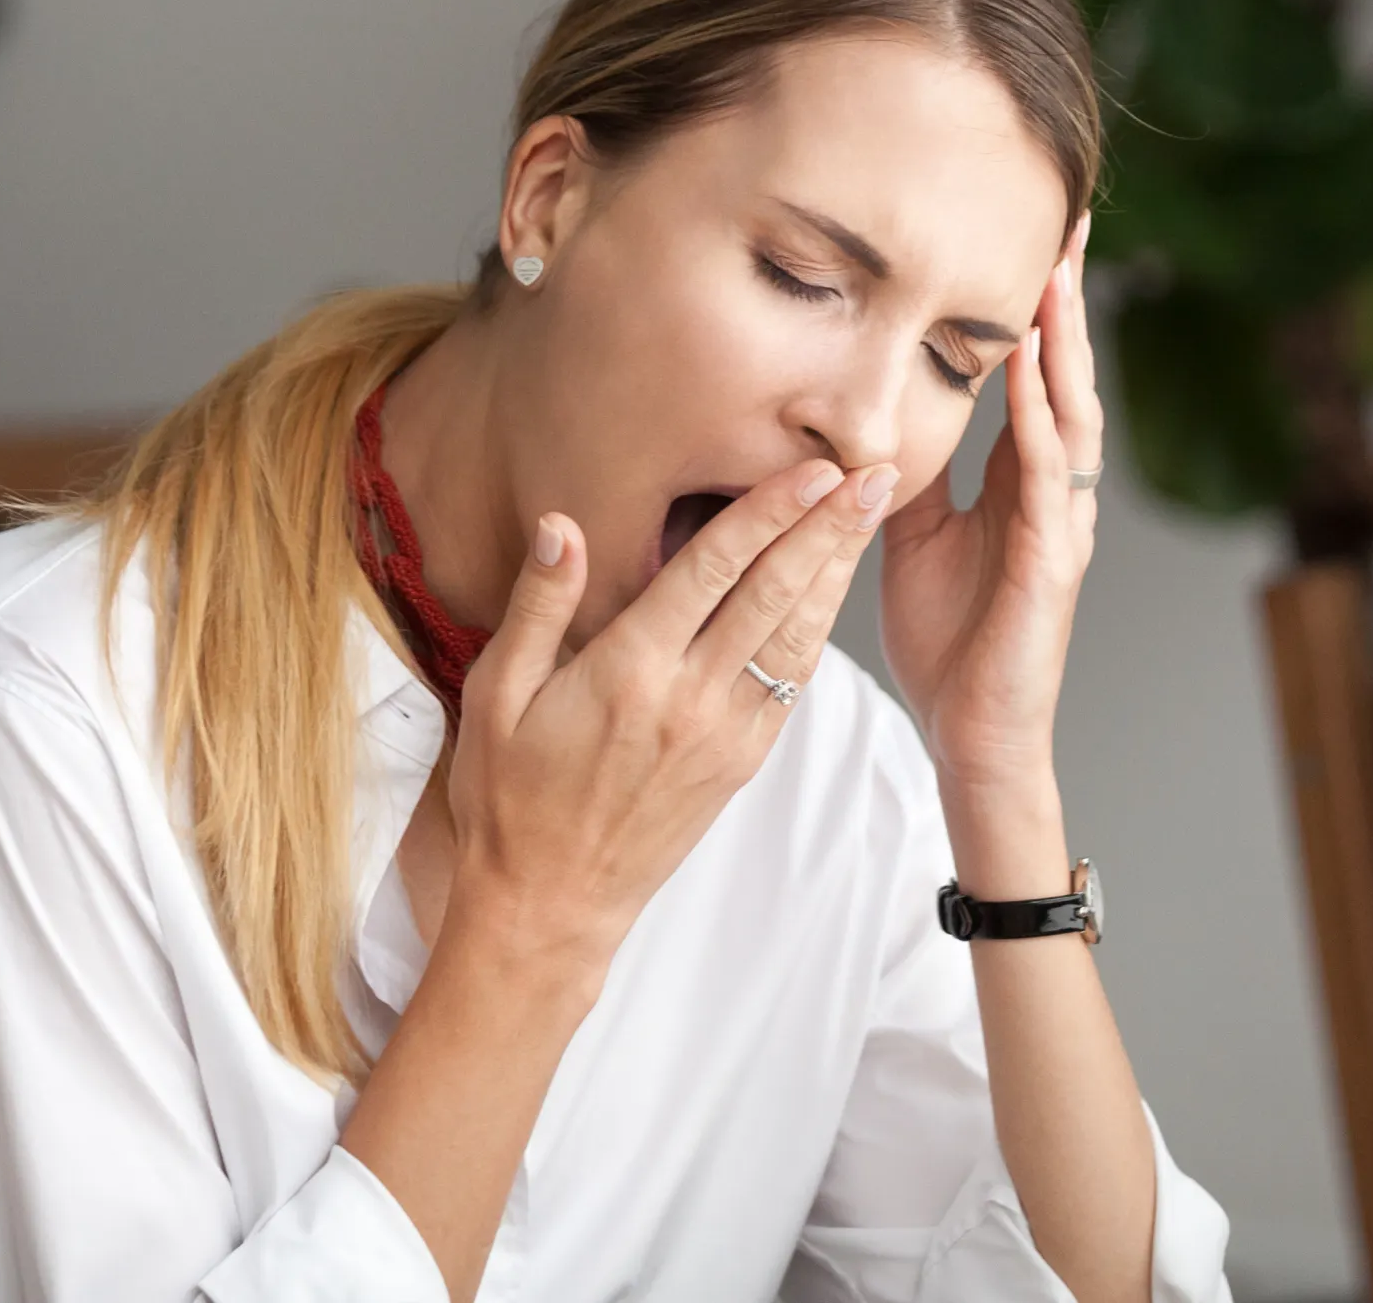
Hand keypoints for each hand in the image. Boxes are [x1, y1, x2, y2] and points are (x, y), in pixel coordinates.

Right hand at [438, 456, 893, 966]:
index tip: (813, 467)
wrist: (550, 904)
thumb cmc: (510, 796)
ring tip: (872, 513)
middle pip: (776, 593)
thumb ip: (539, 606)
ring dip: (839, 570)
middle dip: (829, 527)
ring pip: (797, 636)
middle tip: (876, 471)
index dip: (769, 512)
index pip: (714, 570)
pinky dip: (820, 629)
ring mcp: (724, 734)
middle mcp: (689, 699)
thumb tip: (564, 525)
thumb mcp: (495, 695)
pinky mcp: (741, 763)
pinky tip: (835, 590)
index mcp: (629, 671)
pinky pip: (791, 683)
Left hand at [880, 216, 1099, 796]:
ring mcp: (1060, 525)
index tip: (1037, 235)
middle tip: (1071, 220)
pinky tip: (1034, 377)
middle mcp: (1053, 492)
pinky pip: (1048, 480)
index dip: (1037, 308)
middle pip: (1068, 375)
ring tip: (1058, 275)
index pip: (1035, 376)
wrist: (971, 736)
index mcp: (1020, 482)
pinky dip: (1042, 423)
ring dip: (1064, 345)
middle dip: (1067, 299)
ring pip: (1071, 414)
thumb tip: (868, 412)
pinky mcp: (1051, 564)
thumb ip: (903, 471)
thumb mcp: (910, 535)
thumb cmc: (949, 642)